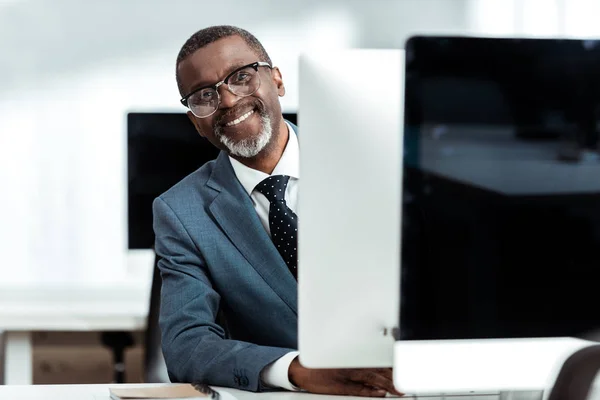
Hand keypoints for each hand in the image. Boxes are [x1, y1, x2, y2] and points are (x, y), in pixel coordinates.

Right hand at [288, 357, 403, 396]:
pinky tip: (380, 393)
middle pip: (377, 370)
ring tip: (398, 391)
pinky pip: (358, 389)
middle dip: (393, 378)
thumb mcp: (339, 358)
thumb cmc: (321, 365)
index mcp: (353, 356)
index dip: (392, 366)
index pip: (377, 360)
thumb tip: (375, 366)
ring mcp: (346, 375)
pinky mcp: (340, 386)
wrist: (301, 370)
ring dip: (387, 385)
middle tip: (405, 385)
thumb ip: (357, 361)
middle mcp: (351, 364)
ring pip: (371, 379)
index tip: (404, 370)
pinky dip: (370, 391)